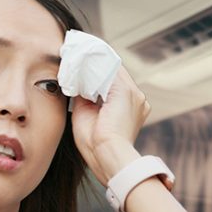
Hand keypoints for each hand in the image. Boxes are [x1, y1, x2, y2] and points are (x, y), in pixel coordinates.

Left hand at [69, 64, 150, 185]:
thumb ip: (84, 97)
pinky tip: (79, 62)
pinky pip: (109, 70)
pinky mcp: (125, 91)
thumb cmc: (95, 146)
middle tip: (74, 56)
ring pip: (112, 69)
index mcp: (131, 108)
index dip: (96, 73)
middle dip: (94, 65)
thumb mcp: (87, 114)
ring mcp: (134, 94)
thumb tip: (75, 81)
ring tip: (75, 56)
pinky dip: (94, 65)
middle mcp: (137, 99)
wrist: (106, 156)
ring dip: (93, 63)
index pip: (113, 82)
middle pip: (114, 72)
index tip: (79, 68)